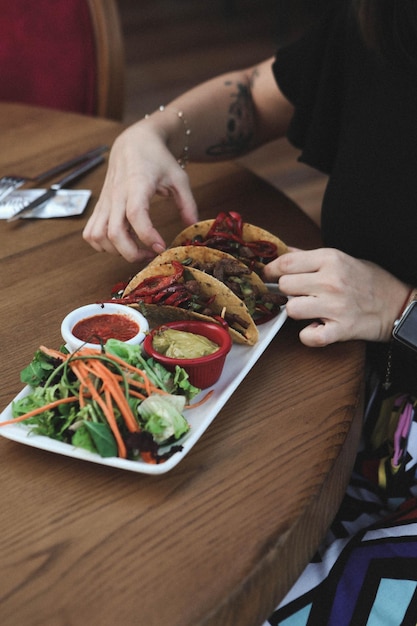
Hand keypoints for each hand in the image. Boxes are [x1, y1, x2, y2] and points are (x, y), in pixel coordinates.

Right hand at [83, 123, 197, 262]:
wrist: (133, 143)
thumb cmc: (157, 159)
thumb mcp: (179, 177)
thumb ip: (188, 203)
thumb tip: (194, 226)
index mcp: (137, 185)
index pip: (136, 214)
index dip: (148, 235)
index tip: (162, 247)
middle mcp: (116, 195)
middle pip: (114, 233)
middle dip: (132, 253)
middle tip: (150, 255)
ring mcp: (105, 201)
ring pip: (98, 236)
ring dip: (115, 251)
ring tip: (135, 250)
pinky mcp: (100, 206)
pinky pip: (90, 232)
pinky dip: (101, 245)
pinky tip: (119, 244)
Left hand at [263, 248, 410, 346]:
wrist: (396, 304)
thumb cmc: (366, 280)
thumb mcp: (339, 258)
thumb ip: (308, 256)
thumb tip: (280, 252)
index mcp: (330, 259)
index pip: (285, 263)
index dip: (270, 270)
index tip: (268, 276)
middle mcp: (331, 281)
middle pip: (285, 286)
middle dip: (286, 291)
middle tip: (297, 294)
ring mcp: (336, 306)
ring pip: (291, 309)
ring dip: (296, 311)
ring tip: (308, 309)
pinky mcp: (341, 329)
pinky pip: (309, 337)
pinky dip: (308, 336)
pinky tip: (316, 328)